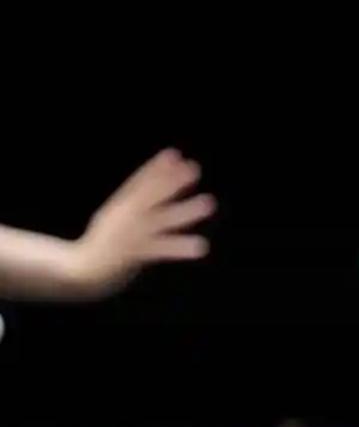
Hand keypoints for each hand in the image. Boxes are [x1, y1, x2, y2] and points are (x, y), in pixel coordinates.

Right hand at [73, 149, 215, 295]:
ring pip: (163, 219)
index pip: (140, 183)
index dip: (157, 168)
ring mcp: (131, 234)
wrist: (79, 272)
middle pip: (151, 195)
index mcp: (121, 208)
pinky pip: (162, 249)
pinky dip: (180, 247)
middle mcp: (126, 217)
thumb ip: (136, 205)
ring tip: (210, 203)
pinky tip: (201, 246)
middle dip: (173, 181)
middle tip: (195, 168)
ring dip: (186, 210)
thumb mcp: (115, 220)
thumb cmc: (104, 244)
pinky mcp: (135, 254)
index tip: (174, 154)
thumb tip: (157, 191)